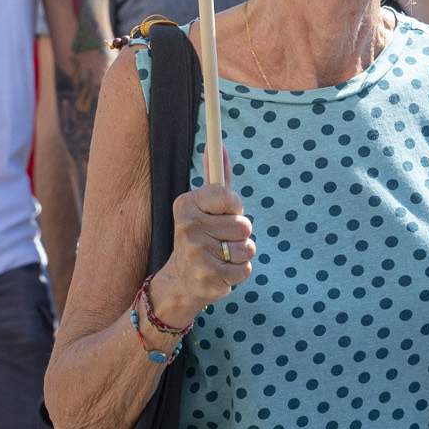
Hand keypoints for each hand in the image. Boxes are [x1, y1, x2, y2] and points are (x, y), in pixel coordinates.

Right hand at [164, 182, 257, 314]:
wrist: (181, 281)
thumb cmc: (200, 236)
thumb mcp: (204, 206)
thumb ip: (215, 177)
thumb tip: (219, 147)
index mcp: (186, 204)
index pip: (228, 195)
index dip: (233, 207)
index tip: (224, 213)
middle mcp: (187, 227)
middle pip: (243, 225)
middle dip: (240, 234)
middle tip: (219, 239)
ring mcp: (197, 253)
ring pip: (247, 247)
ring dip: (241, 254)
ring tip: (221, 256)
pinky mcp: (208, 277)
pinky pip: (245, 268)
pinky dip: (238, 272)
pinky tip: (220, 272)